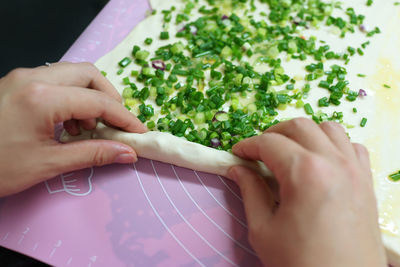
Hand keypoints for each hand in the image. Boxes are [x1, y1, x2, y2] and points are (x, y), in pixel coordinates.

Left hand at [0, 62, 146, 196]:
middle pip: (88, 74)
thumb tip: (127, 153)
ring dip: (89, 97)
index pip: (97, 101)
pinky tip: (67, 124)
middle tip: (114, 124)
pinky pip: (55, 81)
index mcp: (41, 97)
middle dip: (108, 98)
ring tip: (88, 128)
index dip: (124, 117)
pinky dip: (71, 98)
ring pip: (72, 74)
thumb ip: (93, 154)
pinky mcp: (16, 83)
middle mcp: (33, 78)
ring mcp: (22, 77)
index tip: (138, 132)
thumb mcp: (48, 164)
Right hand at [229, 118, 385, 266]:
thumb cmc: (301, 264)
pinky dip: (332, 145)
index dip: (248, 145)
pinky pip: (351, 146)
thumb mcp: (264, 230)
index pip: (269, 143)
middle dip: (273, 133)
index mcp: (304, 173)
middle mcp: (333, 162)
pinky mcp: (366, 181)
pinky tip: (320, 162)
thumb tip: (238, 169)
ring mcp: (354, 170)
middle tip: (258, 152)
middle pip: (298, 126)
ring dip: (304, 134)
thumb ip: (250, 191)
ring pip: (328, 128)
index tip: (237, 154)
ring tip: (289, 153)